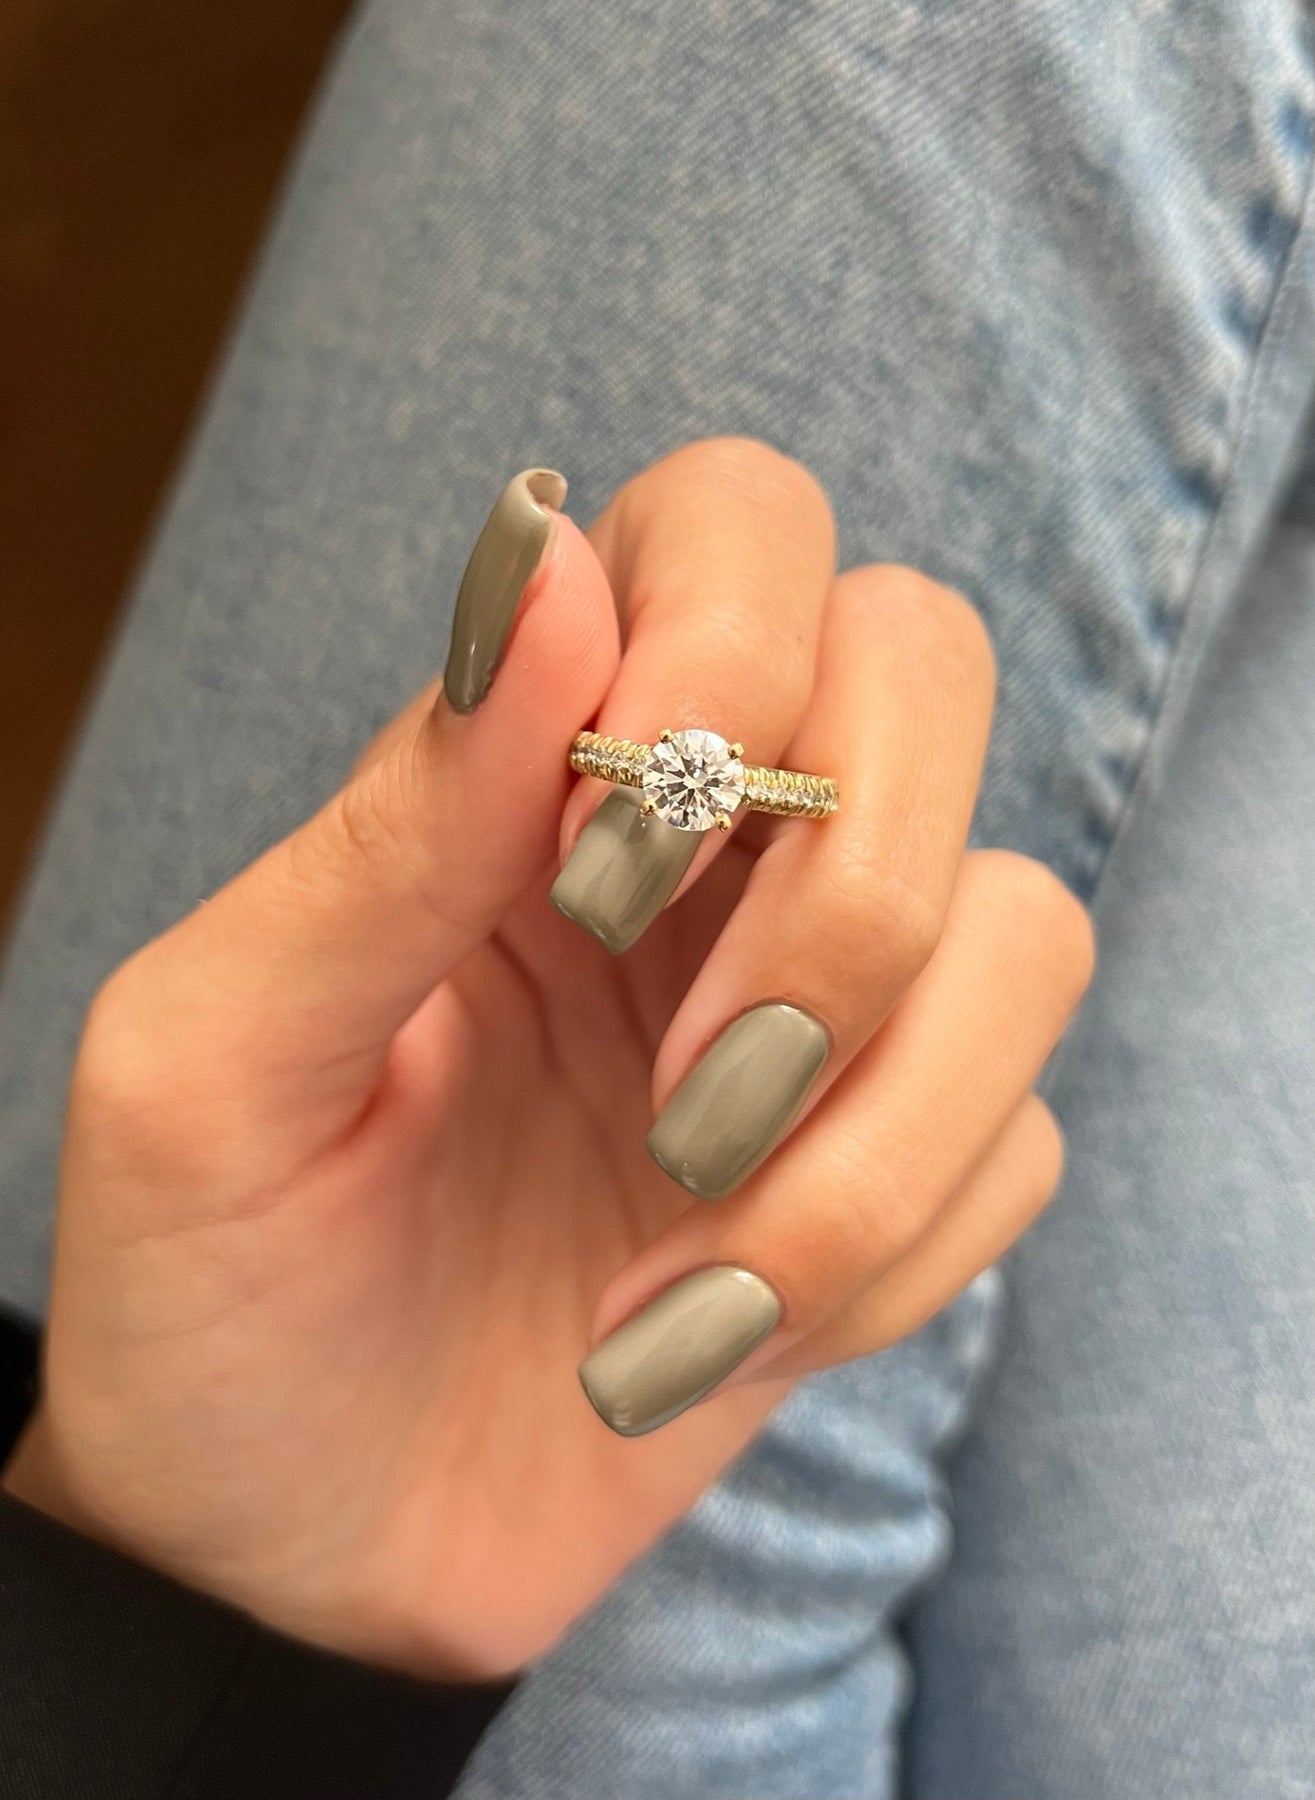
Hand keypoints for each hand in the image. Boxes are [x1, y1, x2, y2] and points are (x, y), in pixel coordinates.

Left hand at [4, 439, 1091, 1678]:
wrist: (280, 1550)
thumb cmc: (208, 1289)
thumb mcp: (219, 1059)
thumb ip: (390, 824)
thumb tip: (549, 559)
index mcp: (525, 773)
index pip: (736, 527)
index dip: (733, 634)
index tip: (601, 874)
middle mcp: (699, 857)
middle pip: (929, 672)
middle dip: (844, 892)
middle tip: (684, 1087)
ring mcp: (810, 1014)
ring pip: (1020, 927)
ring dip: (876, 1123)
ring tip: (686, 1258)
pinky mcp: (883, 1177)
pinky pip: (1014, 1143)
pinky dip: (888, 1250)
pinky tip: (711, 1333)